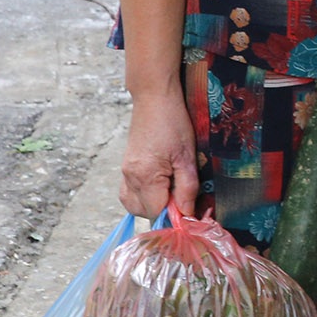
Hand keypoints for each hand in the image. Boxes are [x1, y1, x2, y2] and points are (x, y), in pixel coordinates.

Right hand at [121, 92, 199, 219]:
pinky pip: (129, 193)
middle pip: (144, 212)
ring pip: (135, 205)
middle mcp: (130, 178)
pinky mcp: (125, 168)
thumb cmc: (174, 123)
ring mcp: (124, 173)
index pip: (157, 212)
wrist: (154, 99)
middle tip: (184, 197)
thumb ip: (187, 188)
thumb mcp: (187, 157)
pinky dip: (143, 197)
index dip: (176, 216)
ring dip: (153, 206)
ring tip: (172, 191)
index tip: (192, 211)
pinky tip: (159, 186)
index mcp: (145, 176)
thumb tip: (187, 214)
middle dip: (165, 211)